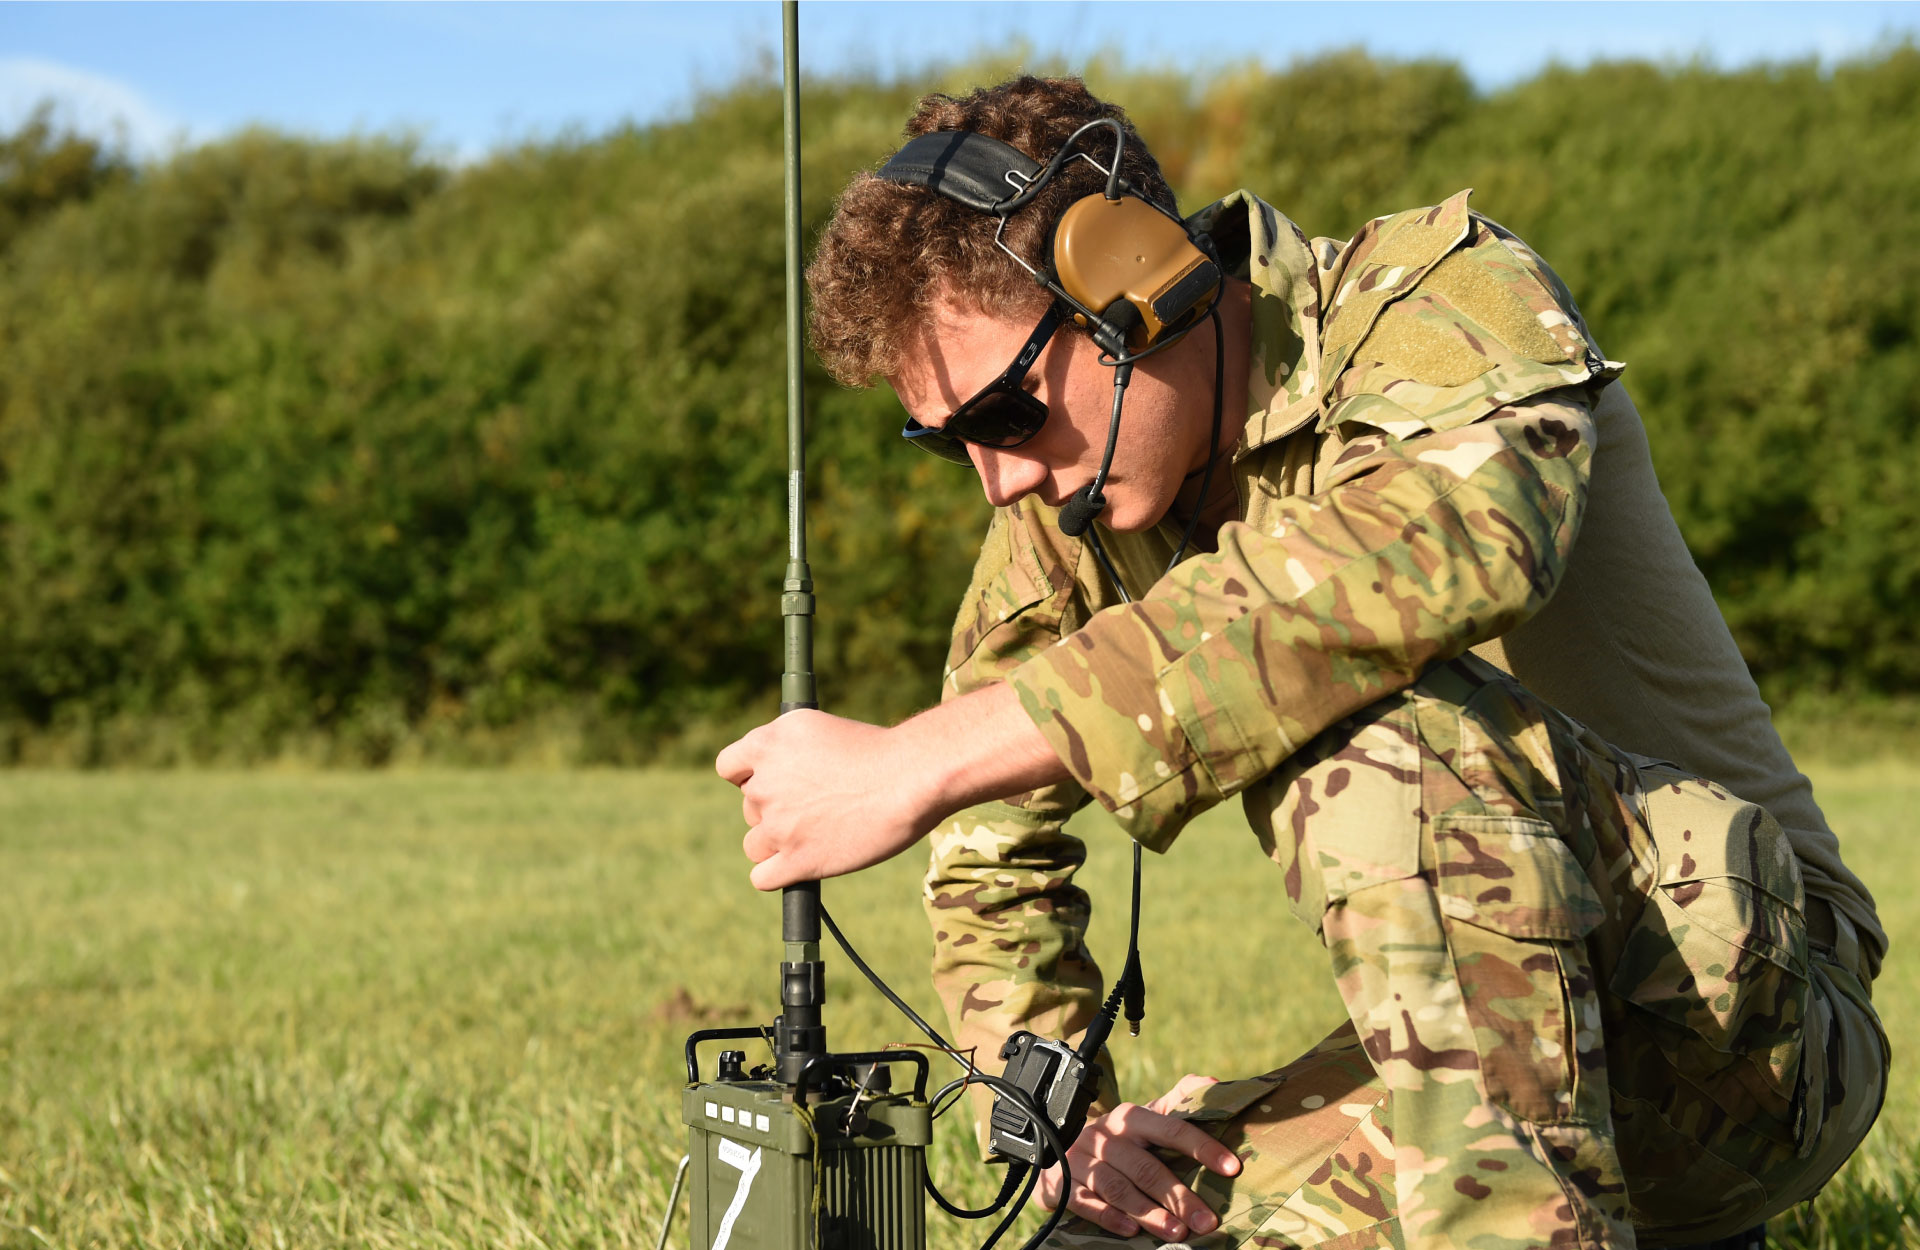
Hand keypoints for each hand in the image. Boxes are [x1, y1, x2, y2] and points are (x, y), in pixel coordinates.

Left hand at [716, 709, 942, 890]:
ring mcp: (778, 824)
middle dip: (776, 810)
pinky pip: (762, 877)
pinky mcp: (796, 859)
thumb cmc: (881, 752)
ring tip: (817, 835)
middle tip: (817, 807)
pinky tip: (800, 866)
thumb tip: (782, 774)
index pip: (729, 767)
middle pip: (749, 808)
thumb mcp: (823, 729)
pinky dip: (778, 875)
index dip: (750, 776)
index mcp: (769, 743)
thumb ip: (792, 751)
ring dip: (778, 844)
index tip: (773, 781)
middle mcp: (765, 782)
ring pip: (755, 844)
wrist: (911, 778)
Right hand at [1037, 1074, 1240, 1240]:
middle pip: (1146, 1167)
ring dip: (1149, 1212)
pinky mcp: (1061, 1182)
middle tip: (1206, 1221)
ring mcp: (1082, 1158)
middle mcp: (1106, 1135)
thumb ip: (1181, 1100)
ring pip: (1117, 1187)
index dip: (1202, 1147)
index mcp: (1131, 1117)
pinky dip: (1109, 1217)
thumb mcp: (1148, 1118)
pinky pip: (1085, 1201)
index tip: (1232, 1168)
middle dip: (1179, 1197)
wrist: (1060, 1146)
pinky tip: (1132, 1232)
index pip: (1171, 1129)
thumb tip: (1214, 1083)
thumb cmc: (1120, 1138)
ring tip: (1177, 1233)